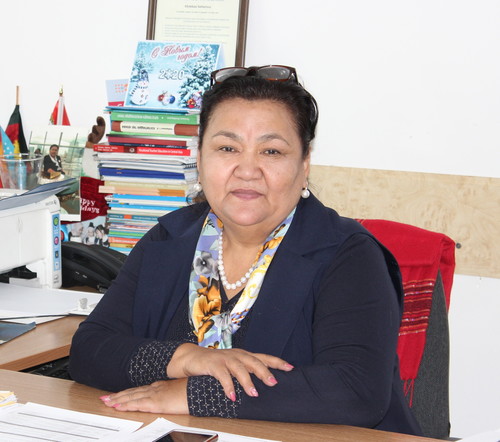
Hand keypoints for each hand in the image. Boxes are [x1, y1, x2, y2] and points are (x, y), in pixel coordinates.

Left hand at [100, 378, 187, 413]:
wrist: (201, 388)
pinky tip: (119, 407)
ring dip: (118, 400)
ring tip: (107, 402)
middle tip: (104, 399)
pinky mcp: (157, 402)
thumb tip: (169, 398)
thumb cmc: (193, 390)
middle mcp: (155, 388)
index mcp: (160, 386)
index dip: (127, 392)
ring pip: (132, 397)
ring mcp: (155, 394)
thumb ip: (171, 394)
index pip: (139, 390)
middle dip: (118, 396)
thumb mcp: (180, 392)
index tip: (117, 396)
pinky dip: (126, 405)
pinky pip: (138, 404)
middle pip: (132, 392)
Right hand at [167, 343, 293, 400]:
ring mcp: (225, 359)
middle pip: (254, 361)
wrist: (192, 358)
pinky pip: (222, 375)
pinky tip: (231, 396)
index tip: (291, 368)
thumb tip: (263, 385)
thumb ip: (246, 372)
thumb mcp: (233, 367)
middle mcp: (236, 355)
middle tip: (273, 383)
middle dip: (264, 372)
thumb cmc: (216, 364)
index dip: (277, 362)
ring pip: (239, 368)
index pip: (263, 357)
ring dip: (247, 381)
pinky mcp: (213, 364)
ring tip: (254, 393)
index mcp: (243, 355)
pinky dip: (228, 386)